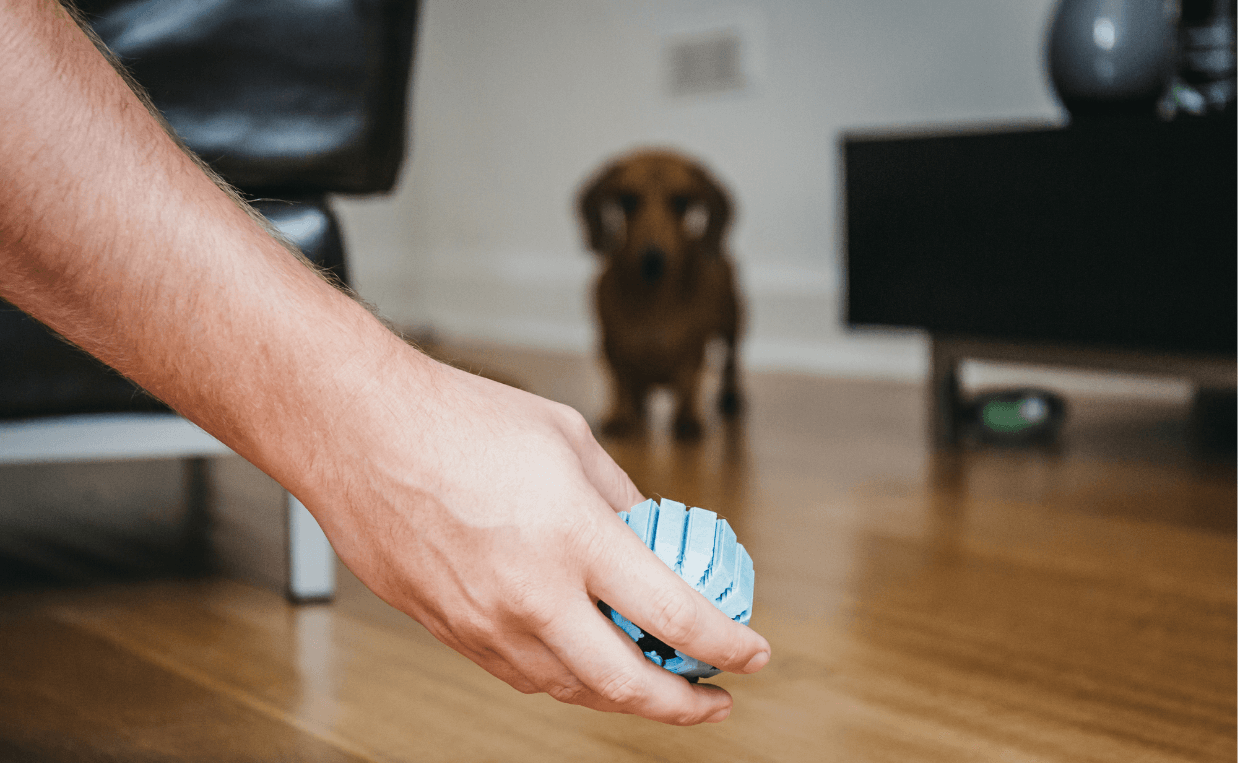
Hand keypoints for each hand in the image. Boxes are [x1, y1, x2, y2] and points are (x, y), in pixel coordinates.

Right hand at [308, 351, 770, 724]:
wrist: (357, 431)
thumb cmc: (455, 420)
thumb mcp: (567, 439)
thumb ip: (618, 497)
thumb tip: (650, 536)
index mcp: (574, 536)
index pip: (674, 616)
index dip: (727, 645)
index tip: (752, 653)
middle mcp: (531, 592)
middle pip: (626, 684)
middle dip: (685, 706)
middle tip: (713, 700)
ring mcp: (485, 621)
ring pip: (571, 690)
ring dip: (622, 696)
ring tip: (653, 681)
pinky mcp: (449, 631)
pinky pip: (521, 674)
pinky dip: (565, 678)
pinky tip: (583, 659)